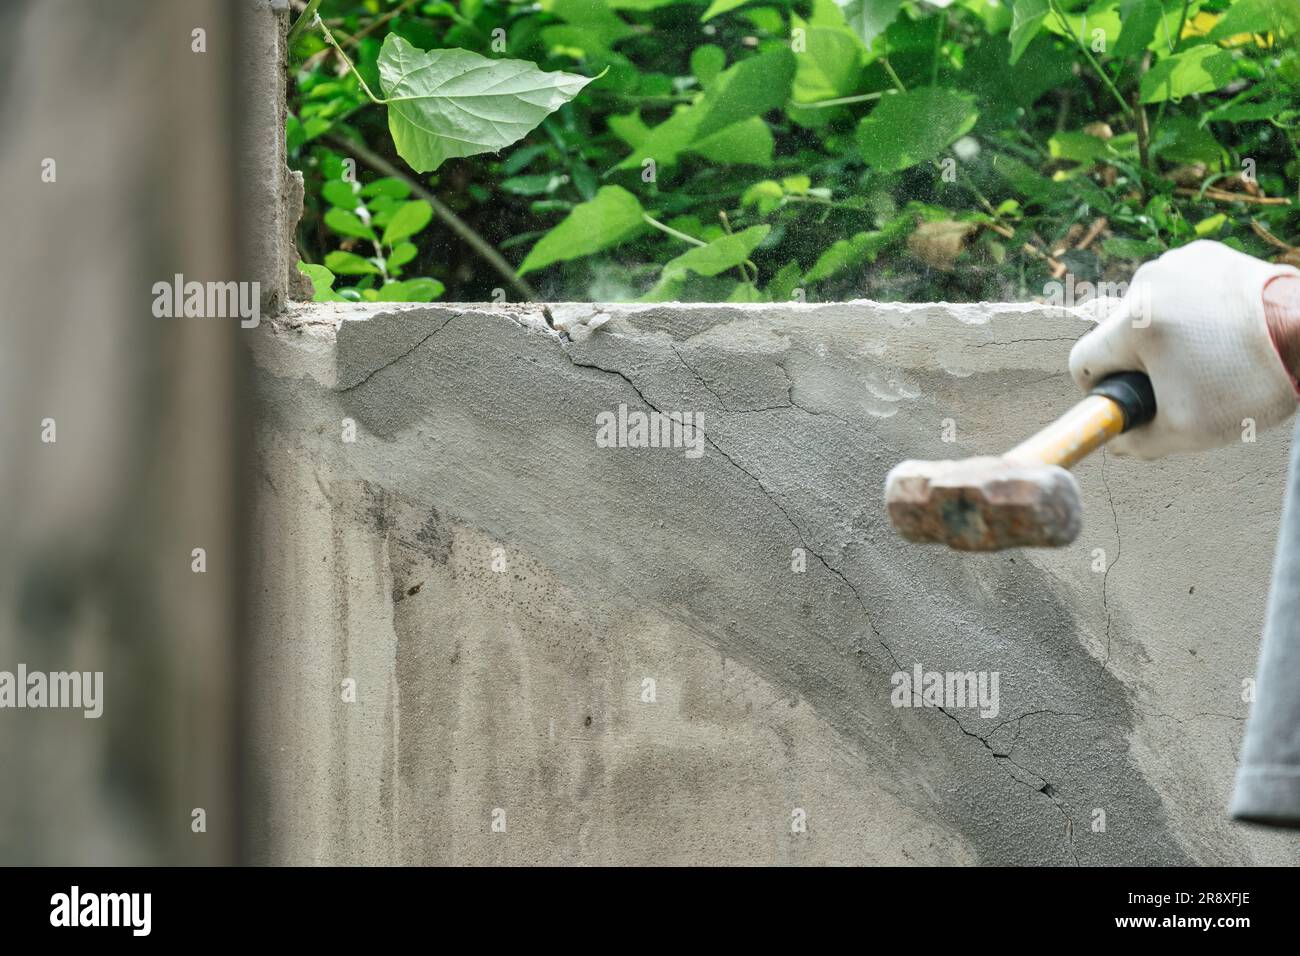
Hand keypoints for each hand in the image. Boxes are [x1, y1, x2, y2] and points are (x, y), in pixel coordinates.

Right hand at [1068, 240, 1299, 458]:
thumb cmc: (1249, 385)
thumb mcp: (1185, 431)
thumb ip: (1134, 440)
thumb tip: (1113, 437)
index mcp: (1134, 322)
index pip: (1083, 363)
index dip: (1104, 389)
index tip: (1134, 398)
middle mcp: (1148, 282)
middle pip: (1116, 336)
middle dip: (1141, 362)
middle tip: (1184, 381)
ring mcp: (1177, 262)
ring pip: (1145, 312)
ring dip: (1164, 336)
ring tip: (1210, 353)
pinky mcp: (1204, 252)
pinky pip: (1175, 290)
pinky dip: (1189, 312)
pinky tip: (1221, 329)